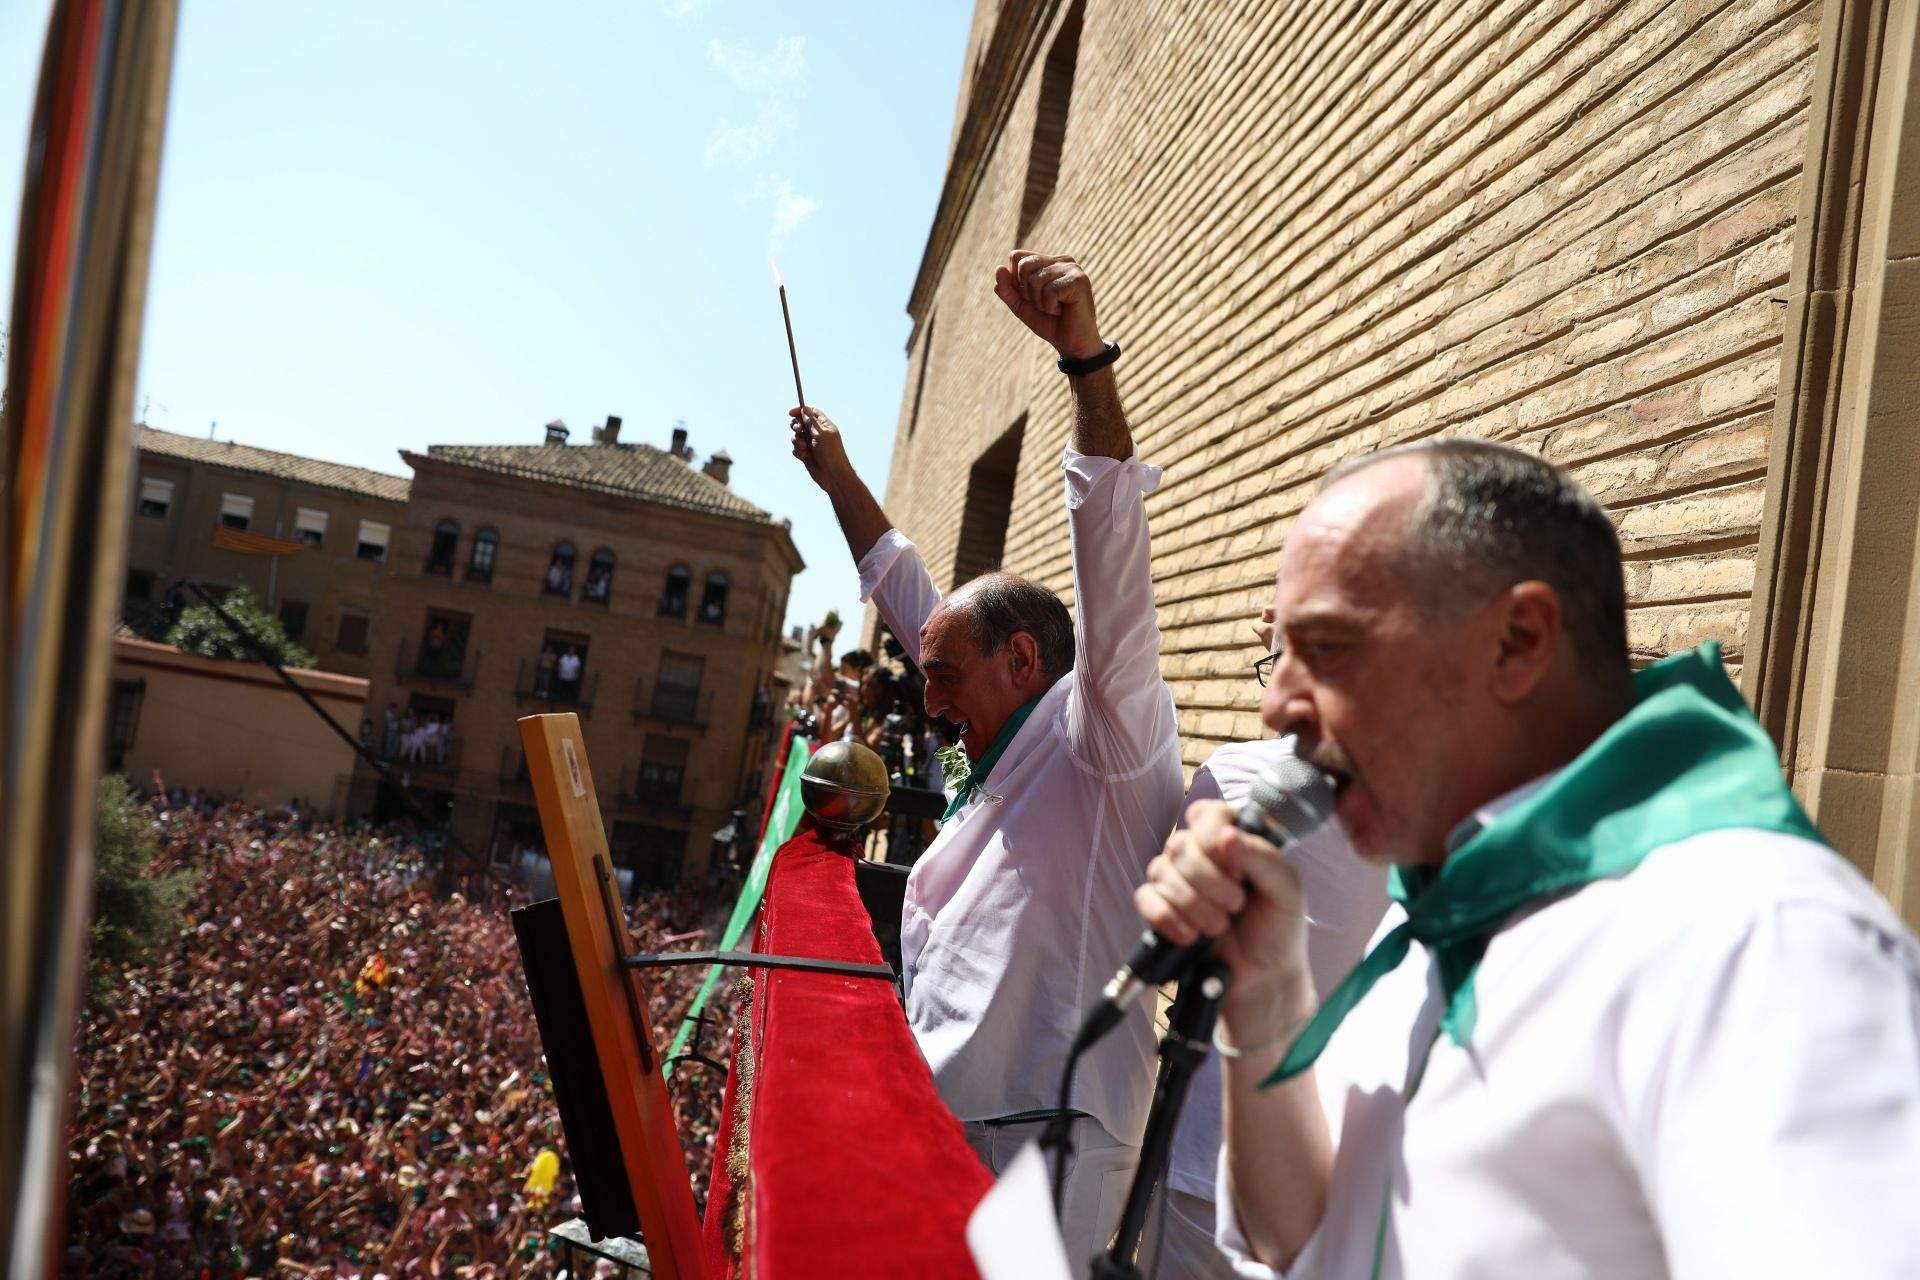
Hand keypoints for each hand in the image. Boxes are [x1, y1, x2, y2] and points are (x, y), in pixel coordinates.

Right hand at [789, 406, 852, 488]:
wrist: (832, 475)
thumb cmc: (831, 453)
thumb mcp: (821, 433)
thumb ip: (811, 421)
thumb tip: (804, 409)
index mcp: (824, 426)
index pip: (811, 412)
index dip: (801, 411)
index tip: (791, 413)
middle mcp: (816, 434)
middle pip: (800, 423)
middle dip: (796, 426)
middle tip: (799, 430)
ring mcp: (811, 444)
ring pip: (796, 436)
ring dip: (797, 441)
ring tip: (805, 448)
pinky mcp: (806, 455)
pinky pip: (795, 449)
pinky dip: (798, 452)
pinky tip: (805, 457)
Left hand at [993, 251, 1104, 358]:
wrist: (1071, 344)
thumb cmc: (1049, 322)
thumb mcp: (1021, 305)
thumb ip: (1007, 288)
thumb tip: (998, 268)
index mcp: (1048, 261)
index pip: (1017, 257)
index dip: (1017, 281)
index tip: (1033, 296)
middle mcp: (1061, 260)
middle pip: (1024, 266)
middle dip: (1028, 292)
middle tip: (1045, 304)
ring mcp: (1072, 268)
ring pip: (1036, 280)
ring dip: (1041, 303)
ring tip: (1056, 308)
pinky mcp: (1079, 280)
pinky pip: (1050, 291)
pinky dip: (1051, 307)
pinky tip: (1063, 310)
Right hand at [1135, 801, 1314, 1019]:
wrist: (1263, 977)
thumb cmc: (1278, 927)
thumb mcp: (1287, 889)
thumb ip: (1262, 857)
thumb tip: (1225, 835)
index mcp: (1231, 840)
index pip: (1206, 815)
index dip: (1212, 836)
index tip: (1236, 868)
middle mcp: (1200, 855)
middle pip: (1179, 844)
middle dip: (1208, 880)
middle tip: (1236, 905)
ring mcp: (1177, 881)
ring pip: (1160, 871)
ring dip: (1192, 903)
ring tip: (1219, 927)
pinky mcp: (1161, 909)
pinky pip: (1146, 899)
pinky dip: (1167, 918)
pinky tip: (1190, 936)